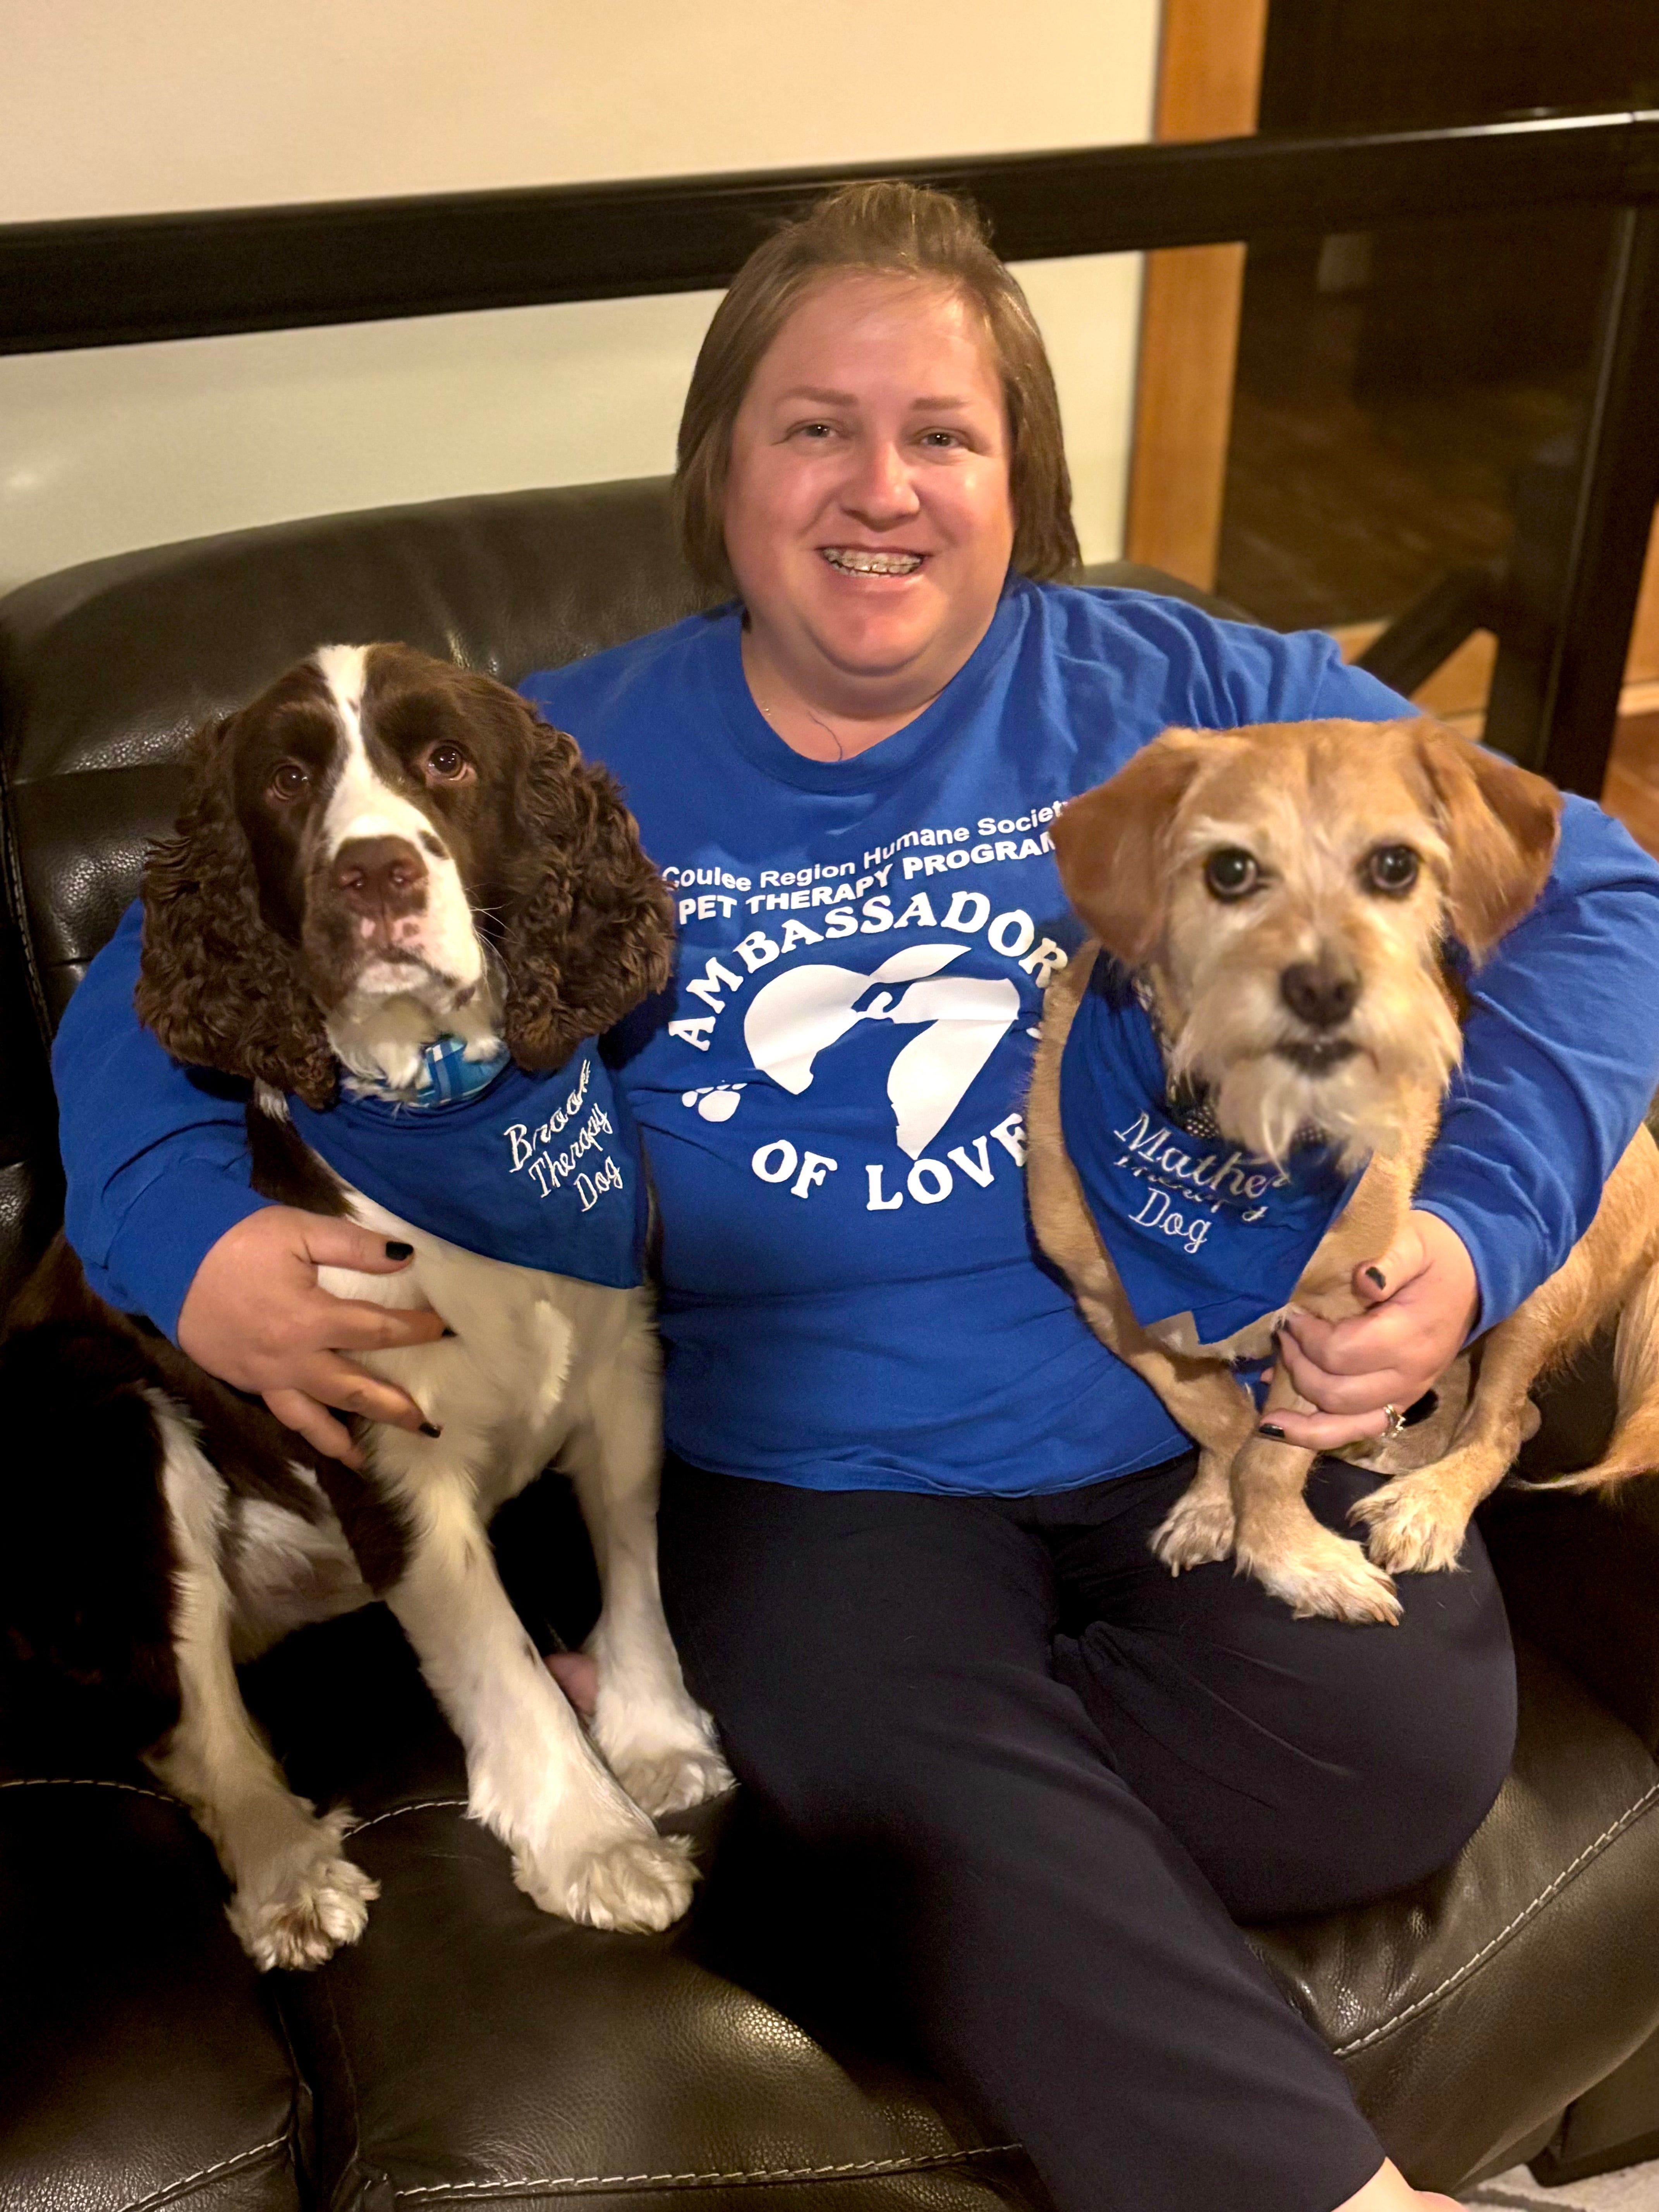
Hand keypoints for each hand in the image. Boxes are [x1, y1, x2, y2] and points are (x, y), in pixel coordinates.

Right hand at [177, 1207, 449, 1465]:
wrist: (169, 1256)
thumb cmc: (237, 1239)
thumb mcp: (299, 1229)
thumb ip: (353, 1245)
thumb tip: (405, 1255)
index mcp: (310, 1318)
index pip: (376, 1331)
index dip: (413, 1331)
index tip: (442, 1330)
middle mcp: (291, 1358)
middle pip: (351, 1389)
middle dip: (391, 1407)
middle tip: (427, 1425)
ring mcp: (265, 1375)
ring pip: (310, 1417)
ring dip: (341, 1439)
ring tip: (366, 1460)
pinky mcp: (244, 1380)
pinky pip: (280, 1412)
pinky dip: (303, 1430)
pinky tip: (318, 1439)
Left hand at [1268, 1211, 1477, 1451]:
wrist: (1473, 1273)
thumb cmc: (1436, 1254)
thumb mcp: (1414, 1242)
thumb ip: (1390, 1260)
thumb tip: (1364, 1279)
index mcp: (1410, 1336)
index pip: (1341, 1353)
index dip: (1305, 1337)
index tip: (1290, 1313)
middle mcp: (1410, 1376)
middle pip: (1336, 1394)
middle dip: (1297, 1367)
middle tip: (1281, 1336)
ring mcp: (1407, 1395)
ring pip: (1345, 1426)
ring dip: (1303, 1419)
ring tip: (1268, 1411)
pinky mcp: (1401, 1403)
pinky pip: (1359, 1430)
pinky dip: (1320, 1432)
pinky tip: (1286, 1424)